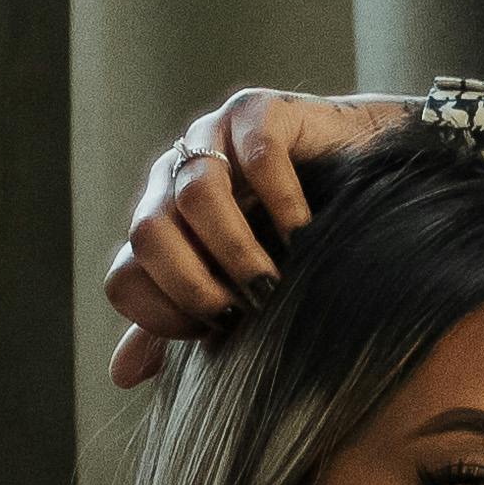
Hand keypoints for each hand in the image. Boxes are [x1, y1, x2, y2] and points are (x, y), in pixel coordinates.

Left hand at [104, 88, 415, 387]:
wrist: (361, 168)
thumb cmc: (296, 235)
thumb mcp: (235, 286)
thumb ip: (181, 322)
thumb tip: (123, 375)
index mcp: (158, 221)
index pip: (126, 276)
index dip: (164, 315)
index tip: (219, 332)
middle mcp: (173, 176)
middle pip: (147, 233)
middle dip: (196, 285)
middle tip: (245, 310)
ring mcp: (212, 135)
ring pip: (196, 195)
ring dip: (239, 250)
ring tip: (278, 279)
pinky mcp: (260, 109)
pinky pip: (256, 154)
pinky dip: (282, 202)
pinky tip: (307, 231)